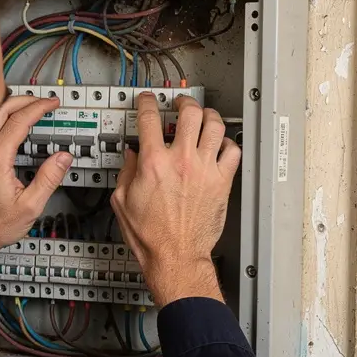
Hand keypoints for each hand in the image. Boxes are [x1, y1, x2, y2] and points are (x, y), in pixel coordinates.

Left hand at [0, 95, 72, 280]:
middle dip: (25, 100)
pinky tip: (12, 123)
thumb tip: (63, 158)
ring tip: (30, 107)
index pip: (19, 121)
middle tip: (43, 101)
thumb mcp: (30, 207)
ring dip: (12, 105)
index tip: (52, 104)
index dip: (38, 108)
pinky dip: (1, 117)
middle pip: (2, 109)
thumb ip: (49, 180)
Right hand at [111, 93, 240, 305]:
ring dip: (208, 116)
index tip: (147, 101)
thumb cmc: (151, 235)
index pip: (149, 118)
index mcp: (153, 163)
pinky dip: (228, 142)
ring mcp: (205, 169)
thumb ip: (125, 172)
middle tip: (180, 103)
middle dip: (184, 102)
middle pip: (189, 113)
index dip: (147, 102)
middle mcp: (182, 161)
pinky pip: (233, 151)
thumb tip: (130, 156)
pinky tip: (221, 144)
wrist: (175, 256)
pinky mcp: (222, 182)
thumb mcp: (122, 201)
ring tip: (204, 116)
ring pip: (215, 126)